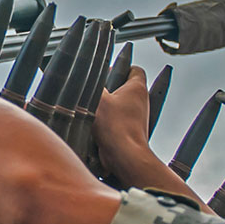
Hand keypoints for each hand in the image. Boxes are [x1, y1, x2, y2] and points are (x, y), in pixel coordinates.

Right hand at [95, 66, 156, 181]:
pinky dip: (107, 121)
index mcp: (137, 88)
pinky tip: (95, 125)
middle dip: (109, 88)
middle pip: (124, 87)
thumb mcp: (97, 98)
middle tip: (96, 91)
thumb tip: (84, 76)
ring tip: (93, 109)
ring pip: (120, 105)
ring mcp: (136, 117)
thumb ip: (91, 84)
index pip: (134, 69)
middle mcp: (140, 102)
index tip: (107, 71)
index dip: (121, 67)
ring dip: (106, 106)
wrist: (125, 156)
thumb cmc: (116, 127)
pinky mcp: (130, 131)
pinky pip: (117, 120)